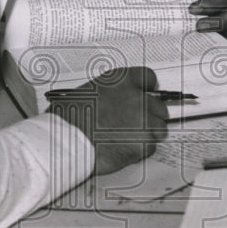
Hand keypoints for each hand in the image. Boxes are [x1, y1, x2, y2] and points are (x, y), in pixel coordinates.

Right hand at [48, 67, 167, 175]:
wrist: (67, 140)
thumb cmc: (69, 118)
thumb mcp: (86, 92)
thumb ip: (107, 93)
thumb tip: (111, 100)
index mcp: (120, 80)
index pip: (148, 77)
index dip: (147, 89)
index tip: (146, 95)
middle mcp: (136, 97)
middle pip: (159, 105)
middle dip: (150, 115)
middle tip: (136, 124)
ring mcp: (143, 120)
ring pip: (159, 128)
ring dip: (147, 133)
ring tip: (127, 139)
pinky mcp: (144, 142)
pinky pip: (150, 147)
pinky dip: (140, 150)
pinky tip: (122, 149)